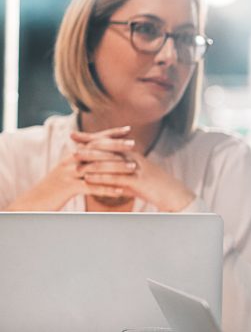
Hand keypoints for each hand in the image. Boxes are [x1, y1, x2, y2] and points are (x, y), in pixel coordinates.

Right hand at [4, 126, 134, 209]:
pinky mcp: (68, 188)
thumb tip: (98, 155)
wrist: (34, 202)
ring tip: (133, 167)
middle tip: (134, 144)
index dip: (110, 134)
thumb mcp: (68, 171)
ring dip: (116, 167)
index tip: (128, 129)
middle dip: (116, 145)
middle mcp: (70, 161)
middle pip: (95, 149)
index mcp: (72, 155)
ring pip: (95, 167)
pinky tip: (120, 191)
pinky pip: (90, 187)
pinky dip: (106, 189)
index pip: (93, 140)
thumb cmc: (55, 188)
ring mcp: (69, 174)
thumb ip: (82, 162)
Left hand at [78, 147, 194, 211]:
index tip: (74, 135)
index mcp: (132, 154)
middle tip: (72, 149)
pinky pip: (116, 178)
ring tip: (76, 166)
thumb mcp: (136, 176)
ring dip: (92, 164)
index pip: (108, 142)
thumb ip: (120, 172)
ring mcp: (136, 169)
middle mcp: (133, 157)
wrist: (174, 194)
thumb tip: (104, 173)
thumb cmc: (155, 186)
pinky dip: (101, 178)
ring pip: (110, 163)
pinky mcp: (137, 181)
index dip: (90, 137)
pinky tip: (89, 180)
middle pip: (108, 149)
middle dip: (88, 148)